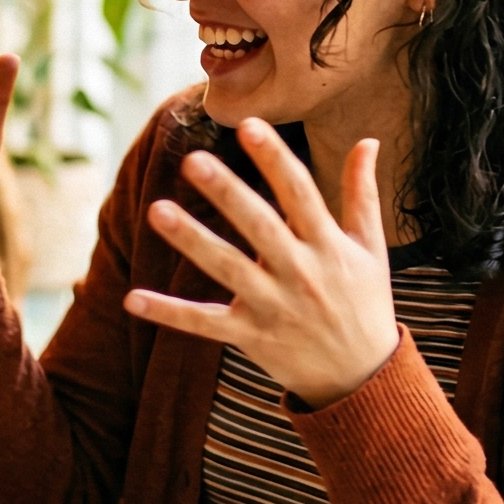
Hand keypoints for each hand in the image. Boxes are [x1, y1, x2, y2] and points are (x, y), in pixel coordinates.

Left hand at [123, 118, 399, 408]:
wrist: (363, 378)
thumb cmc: (365, 303)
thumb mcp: (370, 247)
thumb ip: (362, 192)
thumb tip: (368, 139)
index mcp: (328, 245)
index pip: (299, 193)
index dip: (274, 159)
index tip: (249, 125)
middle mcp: (300, 273)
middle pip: (259, 227)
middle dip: (228, 193)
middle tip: (193, 160)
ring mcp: (273, 306)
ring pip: (227, 269)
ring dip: (192, 240)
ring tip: (157, 211)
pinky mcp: (250, 336)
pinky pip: (204, 324)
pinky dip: (169, 313)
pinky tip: (133, 298)